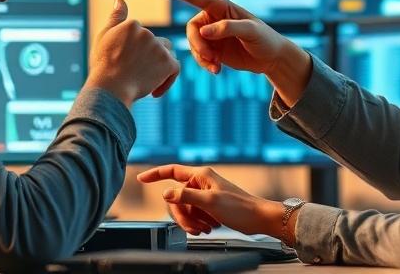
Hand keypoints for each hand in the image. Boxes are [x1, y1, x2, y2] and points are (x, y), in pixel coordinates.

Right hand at [85, 0, 179, 106]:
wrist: (109, 89)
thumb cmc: (103, 66)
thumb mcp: (104, 37)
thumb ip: (115, 18)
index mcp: (132, 25)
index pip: (142, 36)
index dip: (136, 52)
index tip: (125, 65)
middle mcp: (147, 33)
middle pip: (157, 44)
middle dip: (150, 58)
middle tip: (135, 75)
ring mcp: (158, 48)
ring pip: (167, 55)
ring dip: (159, 67)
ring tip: (144, 81)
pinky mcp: (168, 63)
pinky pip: (174, 70)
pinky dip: (166, 81)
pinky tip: (154, 91)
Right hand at [137, 165, 287, 237]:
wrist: (257, 219)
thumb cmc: (239, 208)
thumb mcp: (210, 202)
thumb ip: (186, 196)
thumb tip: (166, 192)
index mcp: (201, 175)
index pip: (172, 171)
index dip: (155, 174)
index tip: (141, 179)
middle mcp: (201, 183)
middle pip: (176, 198)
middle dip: (182, 215)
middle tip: (195, 226)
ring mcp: (204, 195)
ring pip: (184, 209)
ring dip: (191, 222)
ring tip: (206, 228)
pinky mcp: (209, 206)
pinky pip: (193, 215)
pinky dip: (198, 223)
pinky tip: (209, 228)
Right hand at [149, 0, 312, 106]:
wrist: (271, 58)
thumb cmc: (264, 39)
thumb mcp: (251, 31)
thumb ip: (228, 28)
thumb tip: (205, 31)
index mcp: (220, 6)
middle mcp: (212, 17)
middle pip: (191, 28)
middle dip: (197, 44)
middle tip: (211, 58)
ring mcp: (211, 33)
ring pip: (193, 44)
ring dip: (201, 56)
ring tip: (216, 66)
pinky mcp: (212, 48)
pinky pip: (198, 55)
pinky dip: (204, 63)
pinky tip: (217, 70)